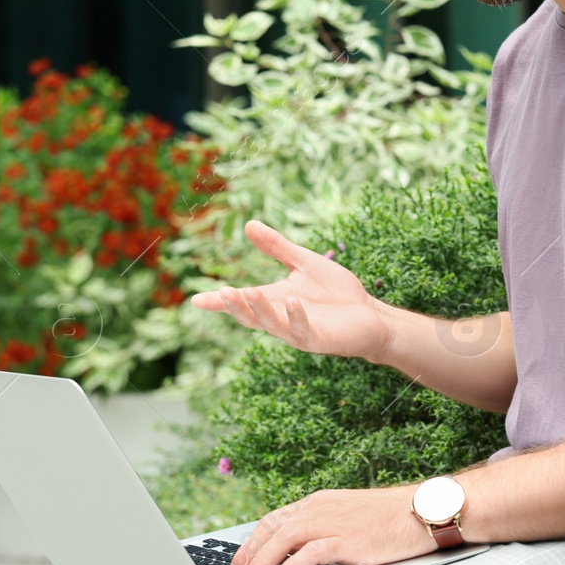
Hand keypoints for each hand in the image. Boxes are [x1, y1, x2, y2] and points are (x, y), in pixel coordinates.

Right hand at [190, 220, 394, 362]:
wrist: (369, 313)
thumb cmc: (335, 292)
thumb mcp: (303, 263)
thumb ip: (277, 248)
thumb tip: (249, 224)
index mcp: (274, 301)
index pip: (242, 302)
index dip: (219, 303)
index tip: (196, 300)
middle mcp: (281, 319)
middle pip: (251, 316)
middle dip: (236, 306)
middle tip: (222, 293)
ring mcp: (298, 331)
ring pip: (272, 325)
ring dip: (260, 310)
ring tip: (249, 292)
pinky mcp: (318, 339)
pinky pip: (303, 330)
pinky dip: (296, 317)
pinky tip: (292, 302)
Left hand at [225, 487, 433, 564]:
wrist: (421, 510)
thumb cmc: (389, 518)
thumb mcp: (347, 518)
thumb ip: (323, 529)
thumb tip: (298, 553)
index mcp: (318, 502)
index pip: (273, 520)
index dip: (251, 542)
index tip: (237, 562)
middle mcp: (319, 508)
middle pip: (272, 529)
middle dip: (248, 555)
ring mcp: (333, 522)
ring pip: (284, 539)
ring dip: (261, 562)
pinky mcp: (348, 539)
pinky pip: (312, 552)